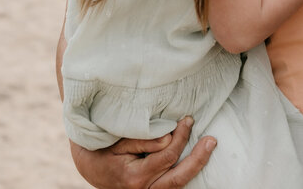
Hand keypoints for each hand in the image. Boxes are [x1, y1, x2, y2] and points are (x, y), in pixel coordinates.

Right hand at [70, 117, 213, 188]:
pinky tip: (197, 158)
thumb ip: (142, 139)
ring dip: (196, 166)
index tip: (187, 120)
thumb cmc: (104, 150)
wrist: (91, 168)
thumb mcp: (118, 141)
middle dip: (197, 158)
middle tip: (211, 140)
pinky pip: (173, 185)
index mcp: (134, 177)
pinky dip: (186, 172)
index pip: (167, 156)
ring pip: (177, 185)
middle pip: (178, 178)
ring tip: (209, 146)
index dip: (180, 137)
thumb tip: (168, 138)